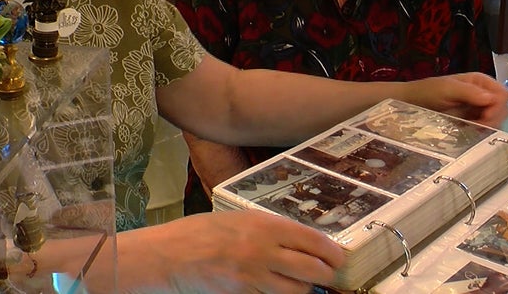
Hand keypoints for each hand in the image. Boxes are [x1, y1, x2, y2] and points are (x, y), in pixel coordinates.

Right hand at [117, 210, 345, 293]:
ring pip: (298, 290)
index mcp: (264, 225)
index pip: (312, 240)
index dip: (331, 252)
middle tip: (329, 275)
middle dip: (327, 275)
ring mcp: (255, 276)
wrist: (169, 256)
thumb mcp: (236, 220)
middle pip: (313, 269)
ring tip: (306, 286)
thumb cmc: (199, 233)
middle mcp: (264, 250)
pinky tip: (280, 290)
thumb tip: (295, 240)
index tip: (338, 257)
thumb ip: (266, 229)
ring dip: (305, 289)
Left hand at [408, 72, 507, 127]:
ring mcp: (479, 108)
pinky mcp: (473, 121)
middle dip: (494, 118)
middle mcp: (483, 94)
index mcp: (480, 81)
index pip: (503, 94)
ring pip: (497, 120)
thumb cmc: (427, 92)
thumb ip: (468, 92)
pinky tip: (469, 131)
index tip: (485, 116)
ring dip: (488, 126)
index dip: (498, 106)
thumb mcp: (446, 89)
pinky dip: (481, 131)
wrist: (411, 104)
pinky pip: (486, 128)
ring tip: (471, 127)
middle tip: (477, 125)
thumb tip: (490, 98)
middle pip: (503, 108)